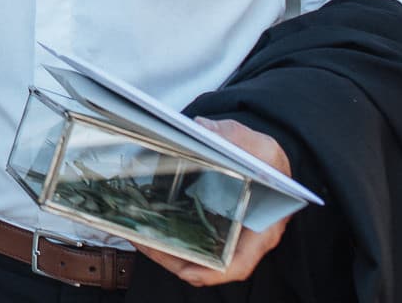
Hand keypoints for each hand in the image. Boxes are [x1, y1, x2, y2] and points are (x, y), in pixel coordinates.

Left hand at [136, 118, 291, 285]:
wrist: (263, 159)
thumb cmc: (267, 160)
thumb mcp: (259, 146)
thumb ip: (236, 138)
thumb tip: (203, 128)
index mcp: (261, 230)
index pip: (239, 263)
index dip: (213, 272)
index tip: (188, 271)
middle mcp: (239, 239)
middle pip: (205, 263)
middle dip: (172, 257)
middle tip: (142, 240)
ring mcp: (220, 234)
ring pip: (189, 253)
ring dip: (161, 247)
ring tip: (134, 232)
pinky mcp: (204, 224)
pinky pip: (183, 236)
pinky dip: (162, 233)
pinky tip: (141, 220)